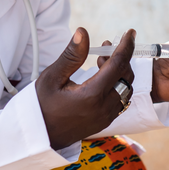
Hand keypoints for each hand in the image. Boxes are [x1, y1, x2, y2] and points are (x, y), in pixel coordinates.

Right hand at [36, 28, 135, 148]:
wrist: (38, 136)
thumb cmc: (41, 106)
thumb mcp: (52, 77)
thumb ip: (71, 55)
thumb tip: (83, 32)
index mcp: (92, 95)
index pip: (118, 64)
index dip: (126, 46)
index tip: (130, 32)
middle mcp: (103, 108)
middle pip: (126, 76)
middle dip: (120, 58)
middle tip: (104, 47)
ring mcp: (106, 117)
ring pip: (126, 89)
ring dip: (119, 72)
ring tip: (101, 62)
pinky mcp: (105, 122)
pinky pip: (121, 100)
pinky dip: (118, 86)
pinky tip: (103, 79)